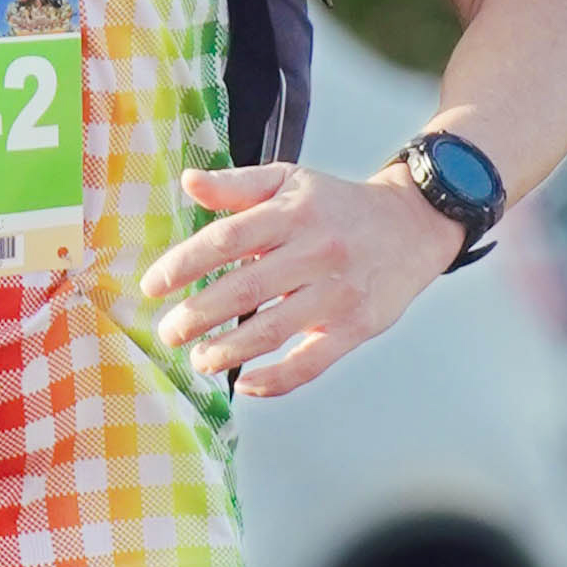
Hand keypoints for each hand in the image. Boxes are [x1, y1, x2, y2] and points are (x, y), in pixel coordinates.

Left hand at [139, 156, 463, 403]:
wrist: (413, 224)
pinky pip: (311, 362)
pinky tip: (246, 385)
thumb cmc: (339, 206)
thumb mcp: (290, 181)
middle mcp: (317, 250)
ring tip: (199, 360)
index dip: (184, 265)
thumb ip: (238, 186)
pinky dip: (276, 379)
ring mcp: (338, 291)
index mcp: (294, 212)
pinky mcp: (357, 326)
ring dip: (228, 351)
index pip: (227, 240)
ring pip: (273, 329)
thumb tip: (189, 183)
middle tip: (169, 332)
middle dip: (198, 315)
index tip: (153, 286)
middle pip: (245, 288)